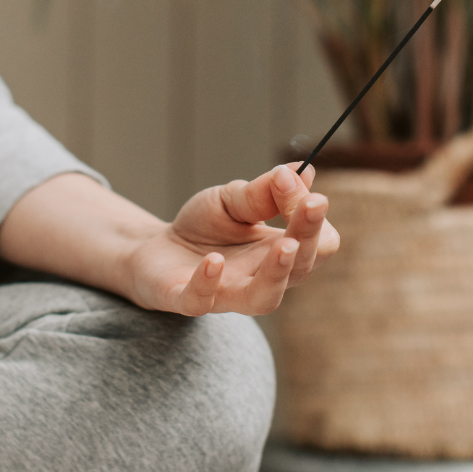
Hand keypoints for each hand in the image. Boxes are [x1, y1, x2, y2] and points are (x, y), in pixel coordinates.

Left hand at [124, 163, 339, 315]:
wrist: (155, 248)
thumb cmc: (203, 228)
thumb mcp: (231, 201)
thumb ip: (263, 192)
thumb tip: (300, 170)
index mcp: (278, 253)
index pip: (318, 244)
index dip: (314, 218)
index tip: (302, 185)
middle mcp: (260, 279)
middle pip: (300, 269)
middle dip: (308, 236)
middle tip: (310, 205)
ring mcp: (225, 294)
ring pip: (263, 299)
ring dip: (276, 274)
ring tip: (285, 245)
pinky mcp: (186, 299)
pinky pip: (201, 301)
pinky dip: (208, 282)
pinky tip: (214, 260)